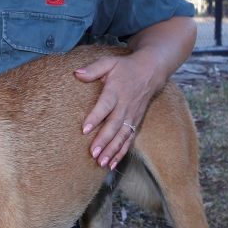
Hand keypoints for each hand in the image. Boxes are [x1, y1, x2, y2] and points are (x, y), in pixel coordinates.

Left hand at [73, 53, 158, 169]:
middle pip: (114, 125)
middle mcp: (126, 105)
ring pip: (122, 136)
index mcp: (116, 91)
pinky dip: (121, 153)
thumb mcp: (109, 62)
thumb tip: (76, 73)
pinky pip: (129, 140)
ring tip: (102, 163)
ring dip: (113, 150)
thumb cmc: (126, 67)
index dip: (95, 117)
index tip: (85, 129)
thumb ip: (93, 69)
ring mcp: (132, 116)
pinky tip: (112, 164)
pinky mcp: (136, 122)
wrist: (151, 71)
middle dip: (104, 140)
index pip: (105, 105)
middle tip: (93, 153)